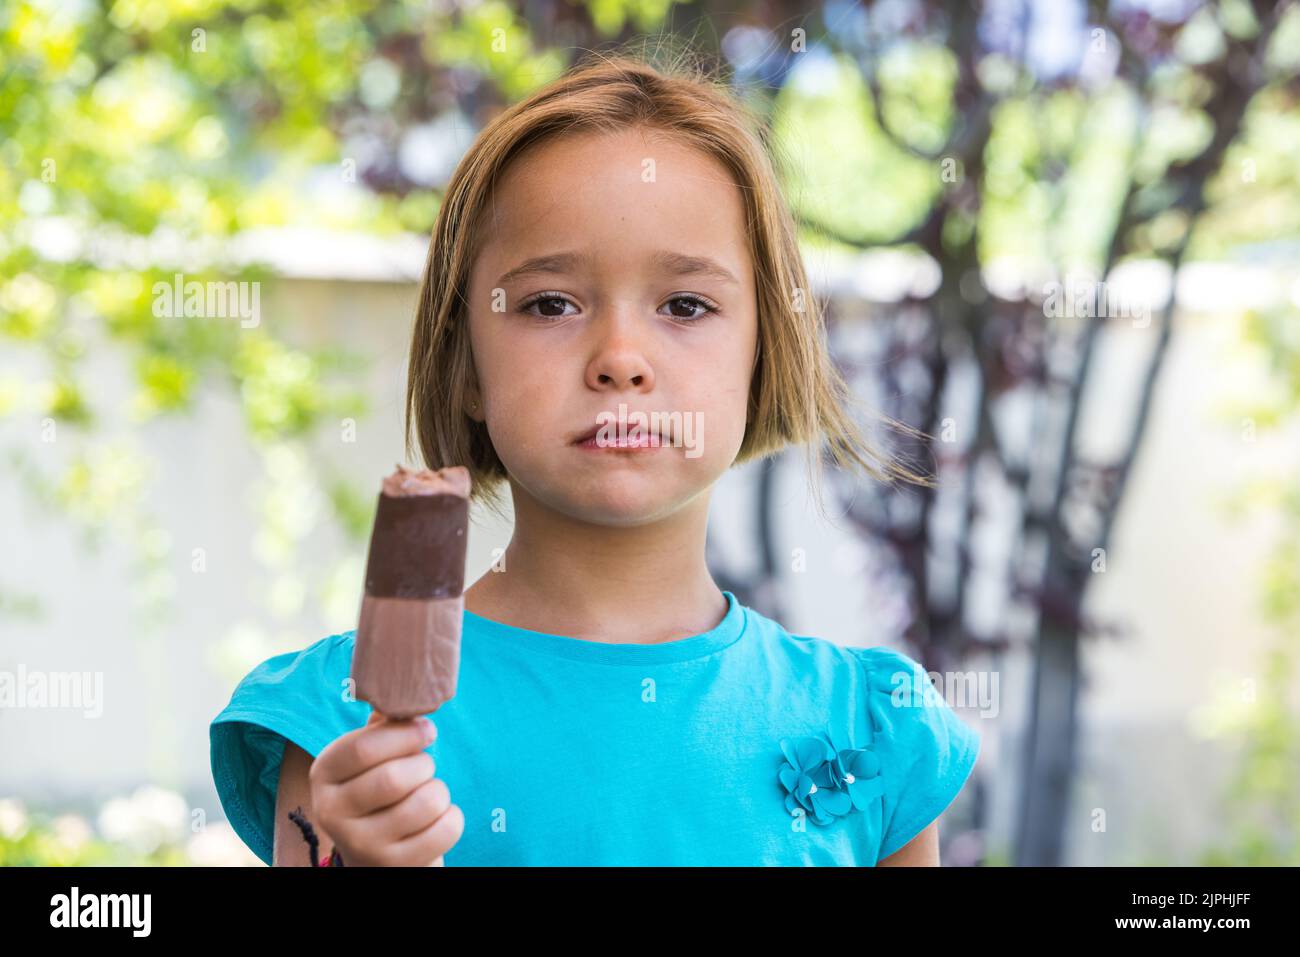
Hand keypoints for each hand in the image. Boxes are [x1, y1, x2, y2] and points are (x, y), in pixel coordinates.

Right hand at [309, 711, 464, 865]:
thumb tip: (403, 689)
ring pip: (424, 803)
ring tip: (428, 794)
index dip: (405, 734)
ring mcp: (362, 844)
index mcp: (323, 773)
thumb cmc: (378, 790)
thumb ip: (382, 725)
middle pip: (394, 778)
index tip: (427, 730)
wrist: (375, 854)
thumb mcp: (368, 758)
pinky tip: (437, 819)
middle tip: (426, 766)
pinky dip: (452, 817)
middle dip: (423, 765)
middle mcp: (332, 812)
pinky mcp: (394, 865)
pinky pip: (444, 830)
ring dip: (439, 791)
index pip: (363, 748)